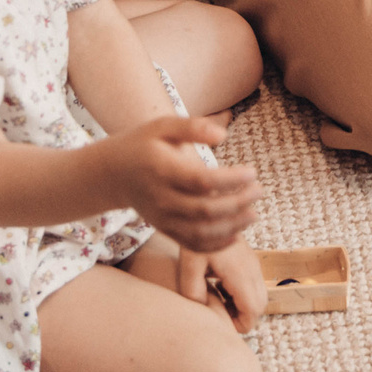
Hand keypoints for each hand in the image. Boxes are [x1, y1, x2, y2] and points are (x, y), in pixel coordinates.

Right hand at [101, 115, 258, 251]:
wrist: (113, 173)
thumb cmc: (143, 144)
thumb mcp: (163, 126)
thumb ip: (193, 127)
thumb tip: (223, 135)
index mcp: (162, 170)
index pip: (203, 182)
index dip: (231, 180)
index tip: (253, 172)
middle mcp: (161, 198)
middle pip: (205, 210)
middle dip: (238, 203)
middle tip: (259, 191)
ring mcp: (162, 218)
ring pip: (201, 233)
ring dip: (232, 227)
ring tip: (253, 213)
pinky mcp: (164, 230)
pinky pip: (191, 244)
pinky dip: (216, 245)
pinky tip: (236, 234)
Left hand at [175, 239, 266, 335]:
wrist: (208, 207)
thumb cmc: (196, 237)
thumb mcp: (188, 265)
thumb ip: (193, 292)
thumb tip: (204, 310)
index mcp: (240, 273)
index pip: (253, 311)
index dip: (240, 324)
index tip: (221, 322)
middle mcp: (252, 269)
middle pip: (260, 306)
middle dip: (243, 317)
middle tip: (219, 313)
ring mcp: (254, 263)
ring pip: (260, 296)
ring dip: (243, 305)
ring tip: (218, 299)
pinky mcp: (251, 259)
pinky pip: (255, 285)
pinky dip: (243, 294)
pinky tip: (221, 286)